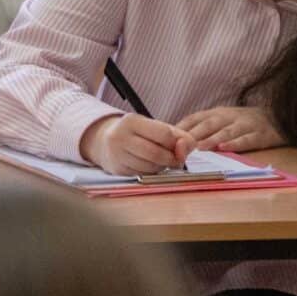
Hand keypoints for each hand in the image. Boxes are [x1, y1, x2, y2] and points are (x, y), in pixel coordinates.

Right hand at [79, 113, 195, 175]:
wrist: (105, 142)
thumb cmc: (138, 134)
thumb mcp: (156, 127)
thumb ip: (179, 135)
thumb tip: (191, 147)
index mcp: (131, 121)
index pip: (164, 134)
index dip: (177, 143)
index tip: (179, 145)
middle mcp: (120, 137)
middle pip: (156, 153)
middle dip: (172, 159)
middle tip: (175, 158)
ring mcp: (116, 154)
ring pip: (150, 166)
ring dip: (163, 167)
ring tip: (162, 160)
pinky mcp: (117, 169)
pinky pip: (143, 174)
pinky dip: (152, 172)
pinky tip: (150, 165)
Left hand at [177, 105, 283, 153]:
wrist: (278, 118)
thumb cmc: (241, 123)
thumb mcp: (220, 121)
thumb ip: (201, 130)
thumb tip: (175, 142)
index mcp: (216, 113)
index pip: (194, 118)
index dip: (180, 127)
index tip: (166, 138)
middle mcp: (229, 117)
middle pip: (208, 124)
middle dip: (193, 135)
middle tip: (180, 146)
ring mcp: (245, 125)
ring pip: (226, 131)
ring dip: (211, 139)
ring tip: (199, 147)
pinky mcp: (260, 135)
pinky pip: (247, 139)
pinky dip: (235, 144)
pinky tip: (224, 148)